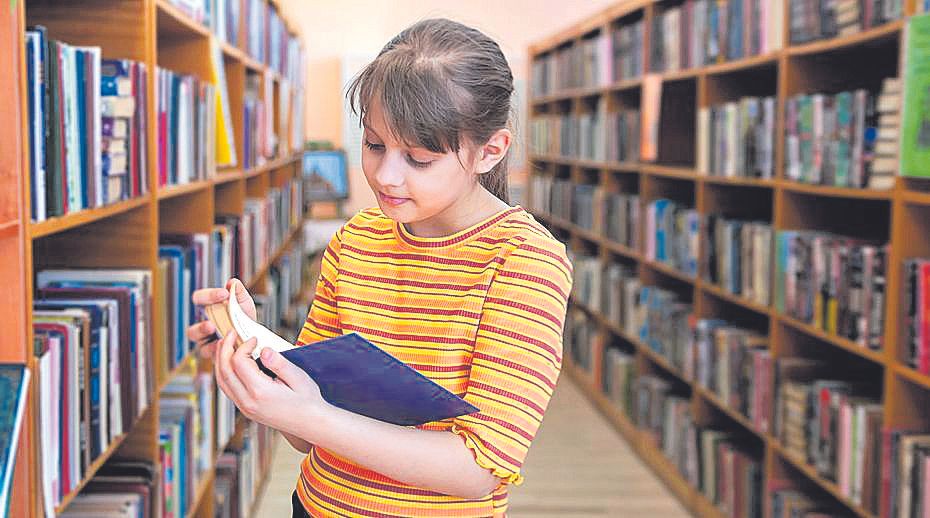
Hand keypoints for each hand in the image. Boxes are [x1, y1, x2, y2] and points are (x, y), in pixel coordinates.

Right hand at [186, 278, 256, 358]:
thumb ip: (238, 293)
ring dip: (203, 333)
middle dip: (200, 320)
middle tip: (212, 322)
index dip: (209, 295)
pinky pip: (206, 350)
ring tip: (214, 330)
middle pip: (191, 319)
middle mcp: (202, 323)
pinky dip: (214, 348)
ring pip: (194, 336)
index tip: (225, 293)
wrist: (253, 337)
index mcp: (208, 308)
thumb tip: (233, 282)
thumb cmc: (244, 318)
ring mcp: (204, 338)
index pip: (199, 298)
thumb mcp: (244, 304)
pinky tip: (224, 344)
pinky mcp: (210, 351)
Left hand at [213, 330, 330, 436]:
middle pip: (224, 371)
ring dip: (221, 361)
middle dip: (224, 349)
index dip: (243, 345)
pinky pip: (228, 389)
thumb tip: (264, 350)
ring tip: (226, 344)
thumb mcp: (298, 378)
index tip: (254, 338)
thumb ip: (279, 363)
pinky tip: (231, 362)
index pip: (239, 363)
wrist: (310, 424)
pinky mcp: (246, 410)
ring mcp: (245, 408)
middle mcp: (248, 402)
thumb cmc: (308, 401)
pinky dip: (225, 373)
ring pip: (222, 382)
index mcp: (260, 392)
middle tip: (230, 333)